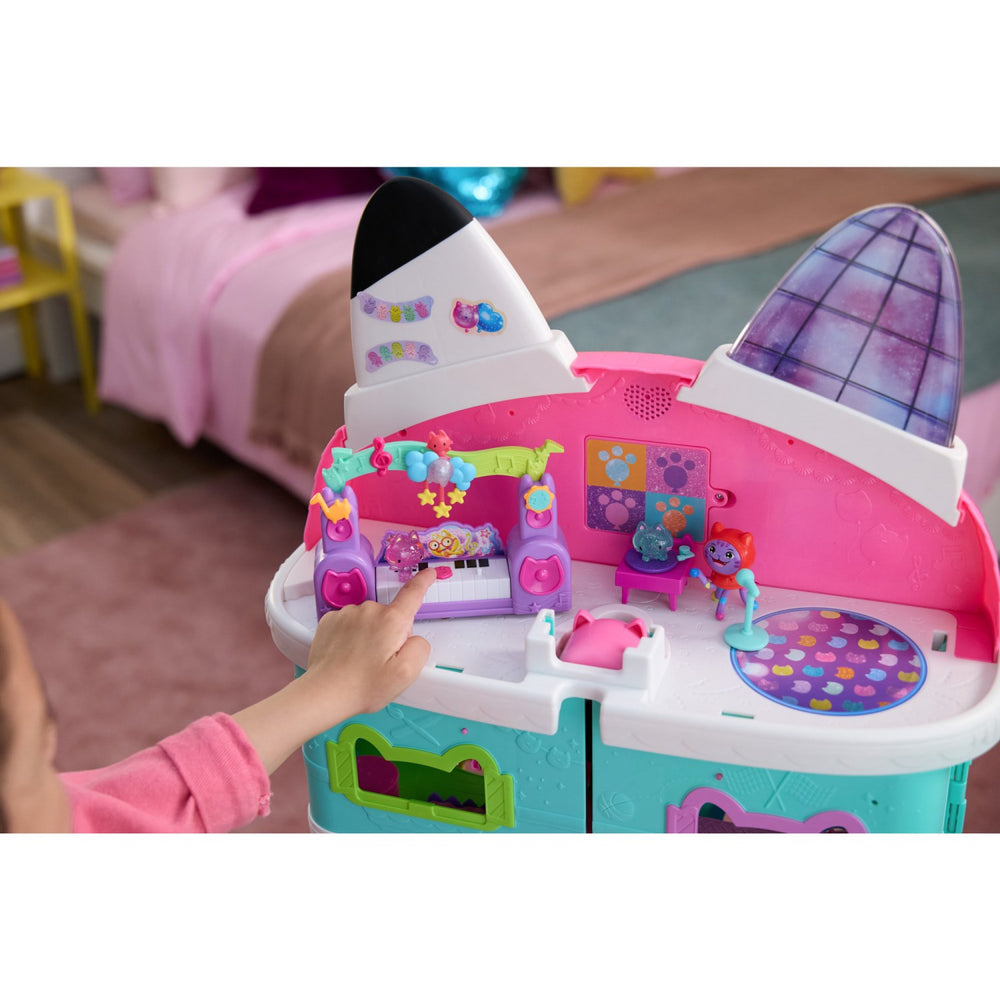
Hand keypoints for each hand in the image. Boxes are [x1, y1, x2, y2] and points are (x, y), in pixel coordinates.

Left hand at [233, 568, 435, 773]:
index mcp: (391, 620)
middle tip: (382, 661)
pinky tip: (347, 655)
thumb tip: (413, 638)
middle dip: (392, 634)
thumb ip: (420, 648)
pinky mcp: (330, 620)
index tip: (430, 572)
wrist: (323, 693)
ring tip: (362, 661)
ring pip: (369, 620)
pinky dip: (352, 635)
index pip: (413, 592)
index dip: (424, 581)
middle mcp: (369, 609)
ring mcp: (347, 613)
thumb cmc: (364, 686)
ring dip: (370, 635)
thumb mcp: (406, 673)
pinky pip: (350, 623)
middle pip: (391, 615)